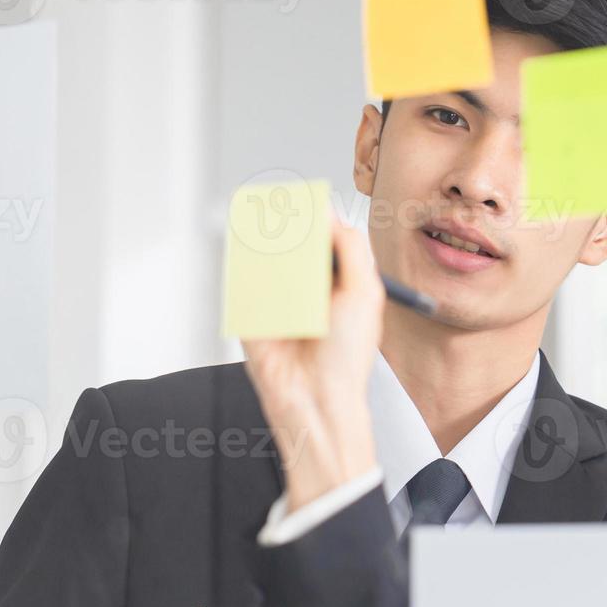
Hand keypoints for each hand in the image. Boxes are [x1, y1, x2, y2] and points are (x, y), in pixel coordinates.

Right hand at [242, 213, 384, 510]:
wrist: (316, 400)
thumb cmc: (346, 358)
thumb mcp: (364, 294)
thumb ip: (351, 250)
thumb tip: (332, 216)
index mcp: (338, 283)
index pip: (324, 239)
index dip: (315, 221)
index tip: (307, 205)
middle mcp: (308, 290)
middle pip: (290, 245)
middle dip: (285, 230)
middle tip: (282, 217)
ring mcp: (278, 303)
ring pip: (263, 262)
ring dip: (263, 249)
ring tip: (266, 240)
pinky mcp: (252, 318)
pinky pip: (242, 287)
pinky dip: (243, 274)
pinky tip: (250, 269)